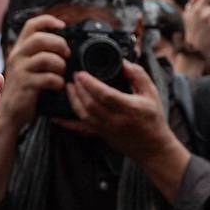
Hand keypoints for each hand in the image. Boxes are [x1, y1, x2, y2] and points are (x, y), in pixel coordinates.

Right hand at [0, 14, 69, 127]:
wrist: (9, 114)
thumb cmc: (24, 91)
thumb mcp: (28, 68)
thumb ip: (40, 55)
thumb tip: (64, 47)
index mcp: (19, 49)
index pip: (31, 24)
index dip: (48, 21)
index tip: (62, 26)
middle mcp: (17, 56)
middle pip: (40, 38)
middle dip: (59, 44)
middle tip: (67, 55)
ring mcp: (19, 70)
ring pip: (46, 58)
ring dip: (60, 66)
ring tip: (61, 74)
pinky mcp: (25, 84)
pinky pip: (48, 78)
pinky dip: (58, 82)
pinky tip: (58, 86)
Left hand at [59, 61, 177, 164]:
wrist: (153, 147)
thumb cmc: (153, 119)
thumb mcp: (151, 93)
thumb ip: (137, 75)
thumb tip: (123, 62)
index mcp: (129, 108)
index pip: (105, 95)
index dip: (90, 84)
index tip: (81, 73)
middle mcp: (116, 120)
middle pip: (90, 104)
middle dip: (78, 89)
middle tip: (72, 76)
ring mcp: (106, 129)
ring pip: (83, 115)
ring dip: (73, 100)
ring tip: (68, 87)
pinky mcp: (100, 135)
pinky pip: (80, 129)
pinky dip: (67, 123)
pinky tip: (56, 117)